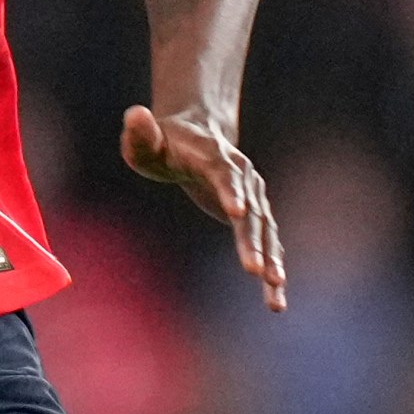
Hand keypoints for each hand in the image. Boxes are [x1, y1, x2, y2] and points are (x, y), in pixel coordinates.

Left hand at [121, 106, 285, 311]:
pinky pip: (268, 244)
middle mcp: (241, 176)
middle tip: (255, 270)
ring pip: (265, 230)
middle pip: (251, 210)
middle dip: (253, 240)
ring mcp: (252, 196)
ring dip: (271, 259)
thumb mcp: (146, 138)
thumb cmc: (164, 142)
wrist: (198, 135)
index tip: (237, 213)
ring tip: (275, 288)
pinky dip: (273, 267)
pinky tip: (276, 298)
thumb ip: (140, 131)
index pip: (225, 173)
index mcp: (215, 156)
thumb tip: (136, 115)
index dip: (231, 191)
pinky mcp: (254, 216)